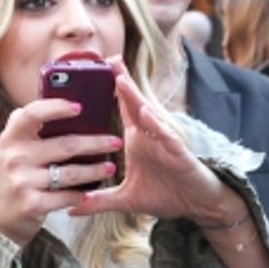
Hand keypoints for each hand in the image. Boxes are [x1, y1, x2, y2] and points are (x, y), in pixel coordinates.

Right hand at [0, 99, 122, 247]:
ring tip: (110, 168)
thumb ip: (29, 132)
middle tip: (115, 142)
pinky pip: (67, 196)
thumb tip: (65, 108)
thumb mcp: (11, 151)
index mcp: (10, 139)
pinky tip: (89, 194)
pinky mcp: (31, 203)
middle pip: (65, 145)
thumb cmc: (14, 178)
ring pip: (71, 173)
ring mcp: (22, 181)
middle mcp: (14, 157)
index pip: (31, 114)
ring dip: (95, 171)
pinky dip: (81, 195)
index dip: (55, 107)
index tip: (79, 107)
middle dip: (96, 144)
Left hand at [72, 58, 238, 225]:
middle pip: (134, 104)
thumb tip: (70, 208)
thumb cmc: (168, 196)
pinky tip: (147, 114)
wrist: (198, 206)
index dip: (111, 91)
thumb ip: (99, 201)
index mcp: (137, 142)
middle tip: (107, 59)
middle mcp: (150, 137)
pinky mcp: (179, 155)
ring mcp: (165, 144)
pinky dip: (158, 126)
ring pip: (149, 116)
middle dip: (121, 81)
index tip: (93, 72)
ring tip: (120, 80)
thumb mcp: (127, 200)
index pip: (122, 111)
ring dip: (135, 98)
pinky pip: (168, 138)